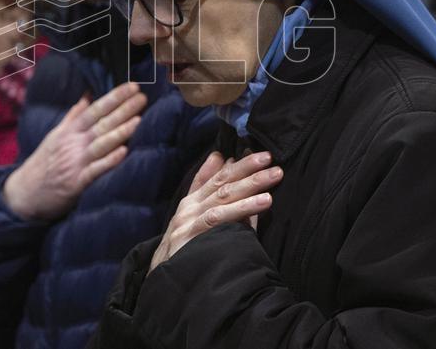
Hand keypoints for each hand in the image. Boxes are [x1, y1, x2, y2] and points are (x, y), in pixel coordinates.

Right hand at [4, 82, 145, 220]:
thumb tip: (88, 94)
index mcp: (69, 131)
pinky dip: (109, 161)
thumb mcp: (55, 135)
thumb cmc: (44, 162)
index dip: (114, 97)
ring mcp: (75, 163)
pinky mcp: (76, 184)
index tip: (132, 86)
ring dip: (120, 132)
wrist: (24, 193)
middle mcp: (72, 144)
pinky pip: (95, 170)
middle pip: (101, 123)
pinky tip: (124, 152)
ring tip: (139, 120)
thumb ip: (74, 116)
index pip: (95, 109)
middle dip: (123, 109)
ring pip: (100, 144)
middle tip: (142, 96)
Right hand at [149, 151, 281, 272]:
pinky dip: (242, 208)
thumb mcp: (203, 226)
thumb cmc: (187, 253)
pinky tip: (262, 203)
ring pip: (223, 196)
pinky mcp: (190, 236)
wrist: (161, 283)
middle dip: (248, 168)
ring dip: (251, 185)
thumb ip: (223, 204)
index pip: (216, 176)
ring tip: (273, 177)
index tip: (257, 151)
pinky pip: (219, 218)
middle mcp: (189, 207)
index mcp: (193, 202)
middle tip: (270, 158)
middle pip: (222, 181)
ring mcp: (189, 220)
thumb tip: (240, 180)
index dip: (238, 163)